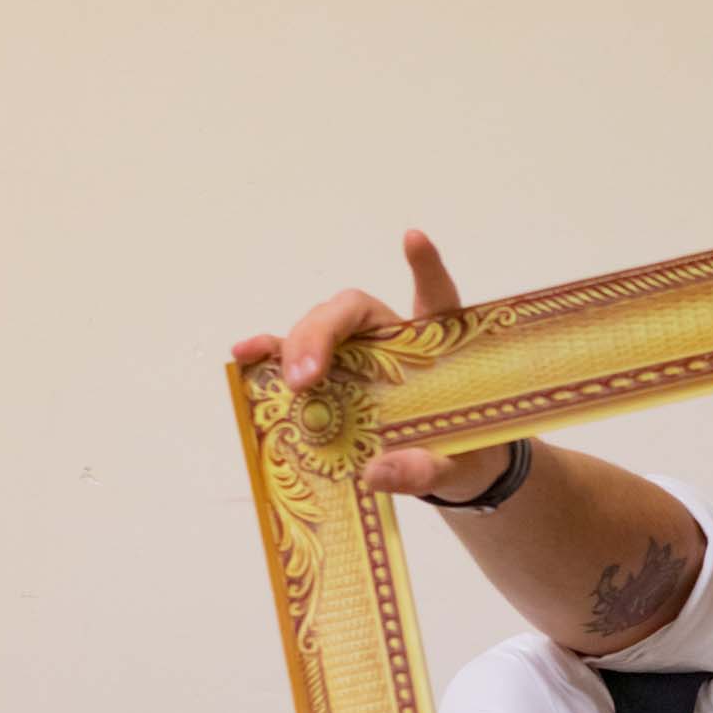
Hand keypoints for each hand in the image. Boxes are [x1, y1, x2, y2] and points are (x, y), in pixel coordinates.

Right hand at [230, 230, 509, 502]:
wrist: (455, 470)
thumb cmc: (465, 452)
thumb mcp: (458, 469)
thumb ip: (427, 468)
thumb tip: (376, 473)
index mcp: (443, 346)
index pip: (438, 296)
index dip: (425, 268)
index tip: (412, 239)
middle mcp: (397, 338)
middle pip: (355, 311)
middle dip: (324, 333)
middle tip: (310, 377)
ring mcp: (362, 353)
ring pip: (322, 327)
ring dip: (299, 346)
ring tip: (292, 382)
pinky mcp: (336, 374)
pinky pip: (298, 354)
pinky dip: (271, 351)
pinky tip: (247, 353)